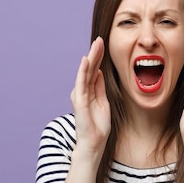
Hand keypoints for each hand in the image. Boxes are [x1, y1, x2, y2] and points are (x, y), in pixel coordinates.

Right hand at [70, 37, 110, 156]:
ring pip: (85, 73)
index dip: (98, 57)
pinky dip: (83, 71)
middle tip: (100, 39)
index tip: (103, 44)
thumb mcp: (103, 103)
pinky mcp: (79, 102)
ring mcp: (80, 96)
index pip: (94, 71)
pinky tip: (86, 60)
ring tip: (95, 45)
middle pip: (89, 69)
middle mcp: (82, 91)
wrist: (94, 144)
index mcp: (89, 91)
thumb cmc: (98, 127)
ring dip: (90, 58)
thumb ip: (99, 88)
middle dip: (95, 53)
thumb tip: (99, 72)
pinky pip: (81, 83)